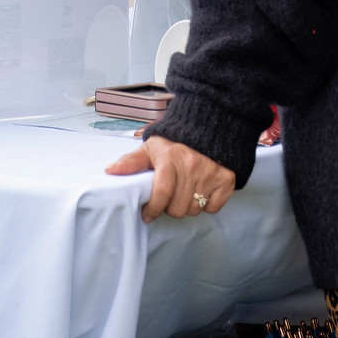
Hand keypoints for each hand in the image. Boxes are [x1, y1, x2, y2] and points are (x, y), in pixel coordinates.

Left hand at [105, 135, 236, 222]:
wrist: (211, 124)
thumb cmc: (177, 140)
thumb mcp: (152, 146)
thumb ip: (132, 161)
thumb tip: (110, 171)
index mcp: (170, 158)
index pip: (161, 193)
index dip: (153, 208)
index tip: (147, 213)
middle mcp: (192, 166)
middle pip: (177, 208)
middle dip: (169, 207)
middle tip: (168, 197)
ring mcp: (211, 173)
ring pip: (194, 210)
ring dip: (187, 205)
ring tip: (184, 191)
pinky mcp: (227, 179)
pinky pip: (213, 207)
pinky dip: (206, 204)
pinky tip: (201, 190)